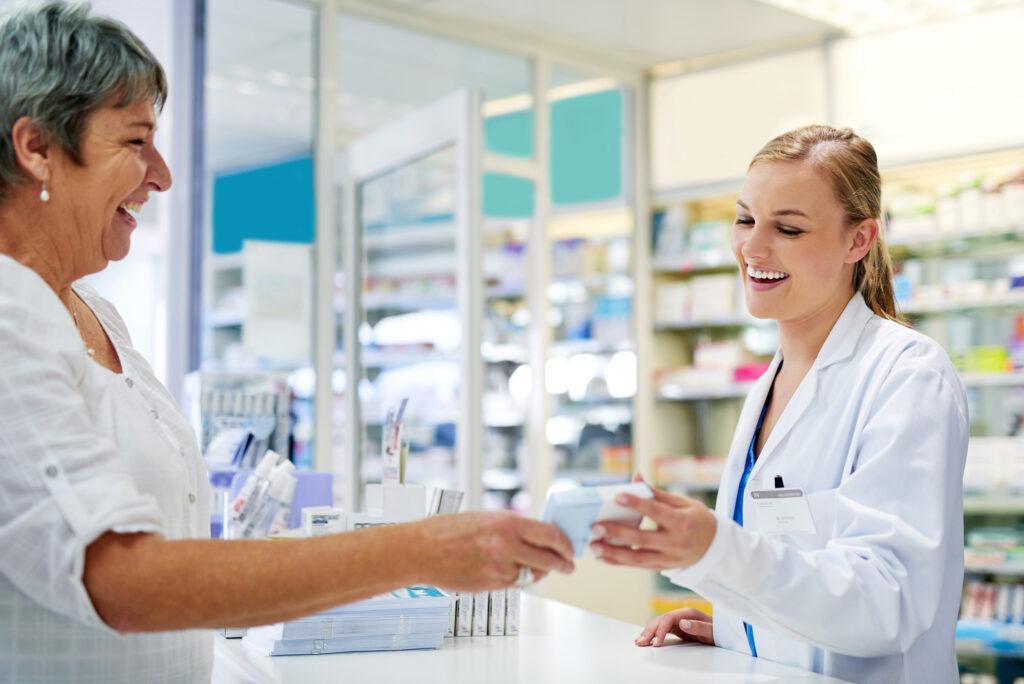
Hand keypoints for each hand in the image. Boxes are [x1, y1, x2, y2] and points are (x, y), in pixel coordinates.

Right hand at [416, 512, 574, 592]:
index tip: (569, 548)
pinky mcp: (490, 585)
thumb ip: (512, 528)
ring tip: (544, 570)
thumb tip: (536, 537)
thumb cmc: (448, 530)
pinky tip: (518, 573)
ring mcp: (498, 568)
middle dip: (562, 564)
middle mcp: (506, 546)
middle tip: (568, 565)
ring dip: (541, 573)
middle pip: (548, 559)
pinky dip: (520, 579)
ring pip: (533, 575)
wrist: (421, 550)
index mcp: (507, 523)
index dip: (565, 544)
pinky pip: (515, 584)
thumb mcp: (486, 518)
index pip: (550, 535)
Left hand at [589, 475, 715, 569]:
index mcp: (682, 522)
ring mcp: (669, 558)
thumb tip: (635, 477)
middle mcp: (675, 542)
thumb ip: (657, 494)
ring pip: (638, 558)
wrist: (716, 548)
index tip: (617, 496)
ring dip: (613, 553)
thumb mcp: (684, 503)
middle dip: (618, 534)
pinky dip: (619, 562)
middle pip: (643, 539)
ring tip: (593, 546)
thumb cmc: (697, 519)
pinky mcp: (663, 567)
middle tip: (597, 527)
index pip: (656, 511)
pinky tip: (602, 557)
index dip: (637, 504)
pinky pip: (638, 565)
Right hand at [636, 608, 713, 646]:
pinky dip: (653, 633)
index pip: (668, 618)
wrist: (723, 632)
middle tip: (641, 642)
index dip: (660, 630)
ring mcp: (678, 620)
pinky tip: (646, 638)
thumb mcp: (712, 631)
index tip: (656, 643)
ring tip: (639, 641)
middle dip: (649, 631)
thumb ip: (698, 626)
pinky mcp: (677, 627)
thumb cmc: (719, 631)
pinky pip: (662, 628)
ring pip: (658, 623)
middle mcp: (681, 615)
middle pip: (660, 620)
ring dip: (648, 632)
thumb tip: (682, 623)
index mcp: (688, 613)